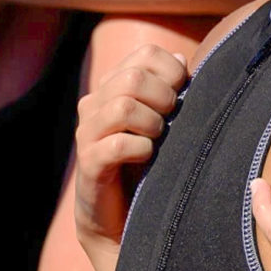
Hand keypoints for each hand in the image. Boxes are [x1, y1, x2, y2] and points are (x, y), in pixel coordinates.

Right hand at [73, 45, 188, 270]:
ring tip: (158, 139)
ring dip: (152, 123)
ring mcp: (86, 133)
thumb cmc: (151, 161)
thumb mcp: (165, 119)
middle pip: (133, 77)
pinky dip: (140, 149)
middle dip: (164, 97)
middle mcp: (94, 103)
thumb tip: (183, 58)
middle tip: (171, 119)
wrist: (124, 217)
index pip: (145, 53)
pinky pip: (117, 146)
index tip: (182, 93)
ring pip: (122, 106)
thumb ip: (171, 87)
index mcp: (112, 85)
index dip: (172, 70)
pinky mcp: (88, 164)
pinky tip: (146, 157)